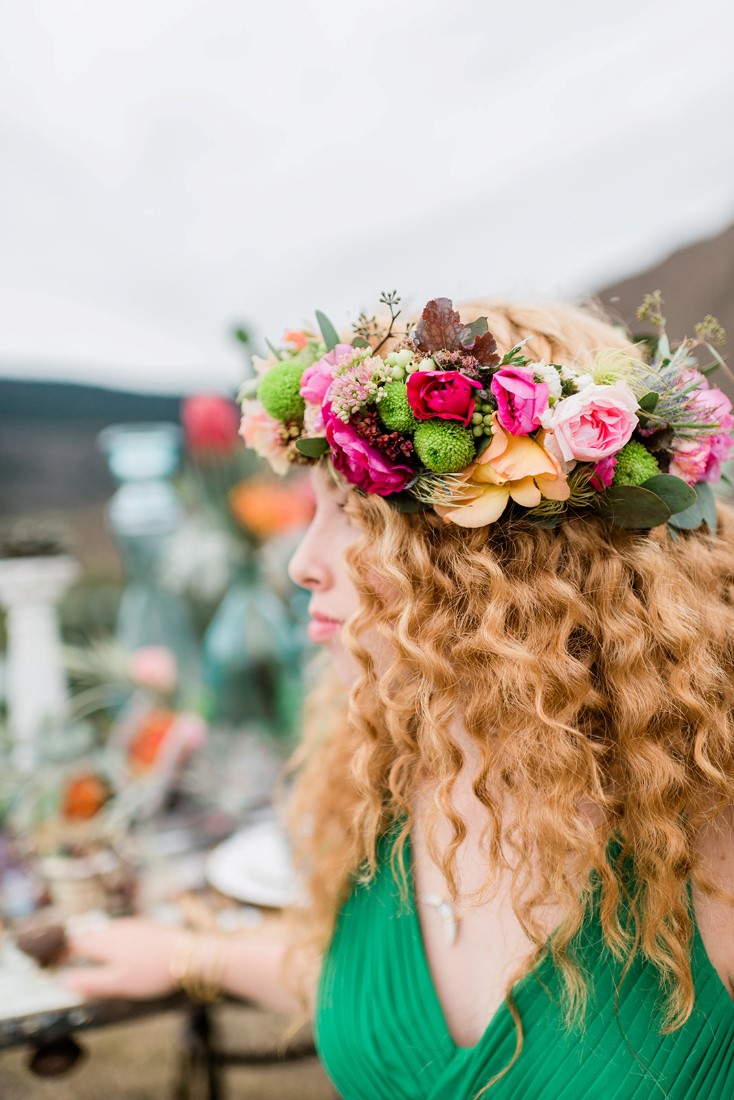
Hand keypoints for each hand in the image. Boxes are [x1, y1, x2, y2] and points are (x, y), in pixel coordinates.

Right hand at [60, 918, 183, 999]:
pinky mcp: (146, 927)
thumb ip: (89, 981)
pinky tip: (122, 952)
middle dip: (80, 947)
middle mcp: (116, 928)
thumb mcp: (117, 983)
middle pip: (90, 935)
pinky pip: (122, 932)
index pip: (75, 943)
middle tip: (73, 962)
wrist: (190, 954)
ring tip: (94, 957)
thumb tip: (62, 980)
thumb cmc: (152, 972)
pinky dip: (115, 941)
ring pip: (106, 932)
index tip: (55, 964)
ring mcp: (132, 925)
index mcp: (104, 941)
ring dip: (97, 942)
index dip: (63, 953)